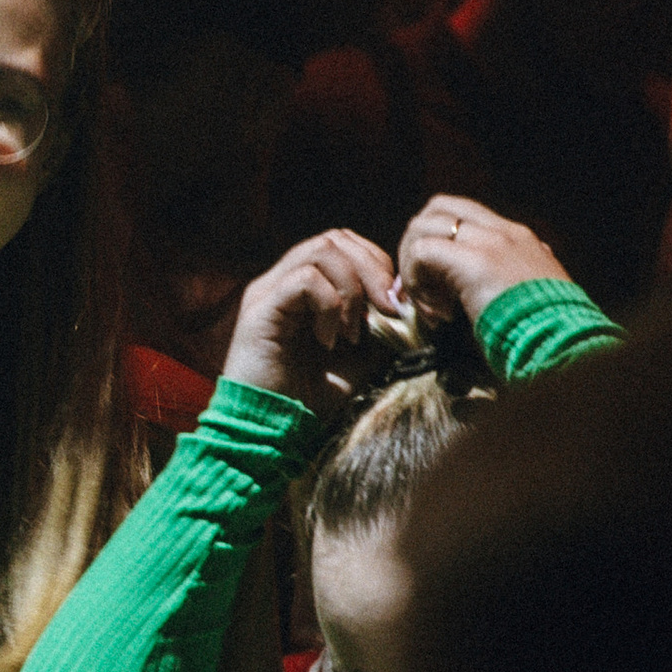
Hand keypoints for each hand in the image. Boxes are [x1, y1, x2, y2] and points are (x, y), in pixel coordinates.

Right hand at [221, 230, 402, 411]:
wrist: (273, 433)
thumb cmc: (312, 400)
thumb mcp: (360, 360)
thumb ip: (381, 329)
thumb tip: (411, 307)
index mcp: (302, 287)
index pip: (343, 244)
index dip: (376, 263)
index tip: (393, 304)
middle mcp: (281, 280)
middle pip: (335, 238)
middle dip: (372, 269)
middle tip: (386, 309)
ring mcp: (267, 291)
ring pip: (321, 251)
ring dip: (352, 289)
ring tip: (353, 331)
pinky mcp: (260, 309)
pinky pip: (304, 280)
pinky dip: (329, 306)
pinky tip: (329, 341)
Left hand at [395, 195, 567, 331]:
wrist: (565, 342)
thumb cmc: (549, 331)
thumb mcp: (533, 296)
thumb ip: (514, 282)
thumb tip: (485, 290)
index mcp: (518, 238)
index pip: (464, 214)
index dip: (440, 242)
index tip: (439, 287)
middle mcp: (503, 232)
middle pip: (439, 208)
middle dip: (417, 244)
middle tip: (421, 288)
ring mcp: (490, 242)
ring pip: (425, 225)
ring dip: (413, 265)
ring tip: (429, 305)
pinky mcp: (476, 261)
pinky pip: (422, 251)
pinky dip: (416, 281)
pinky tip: (436, 313)